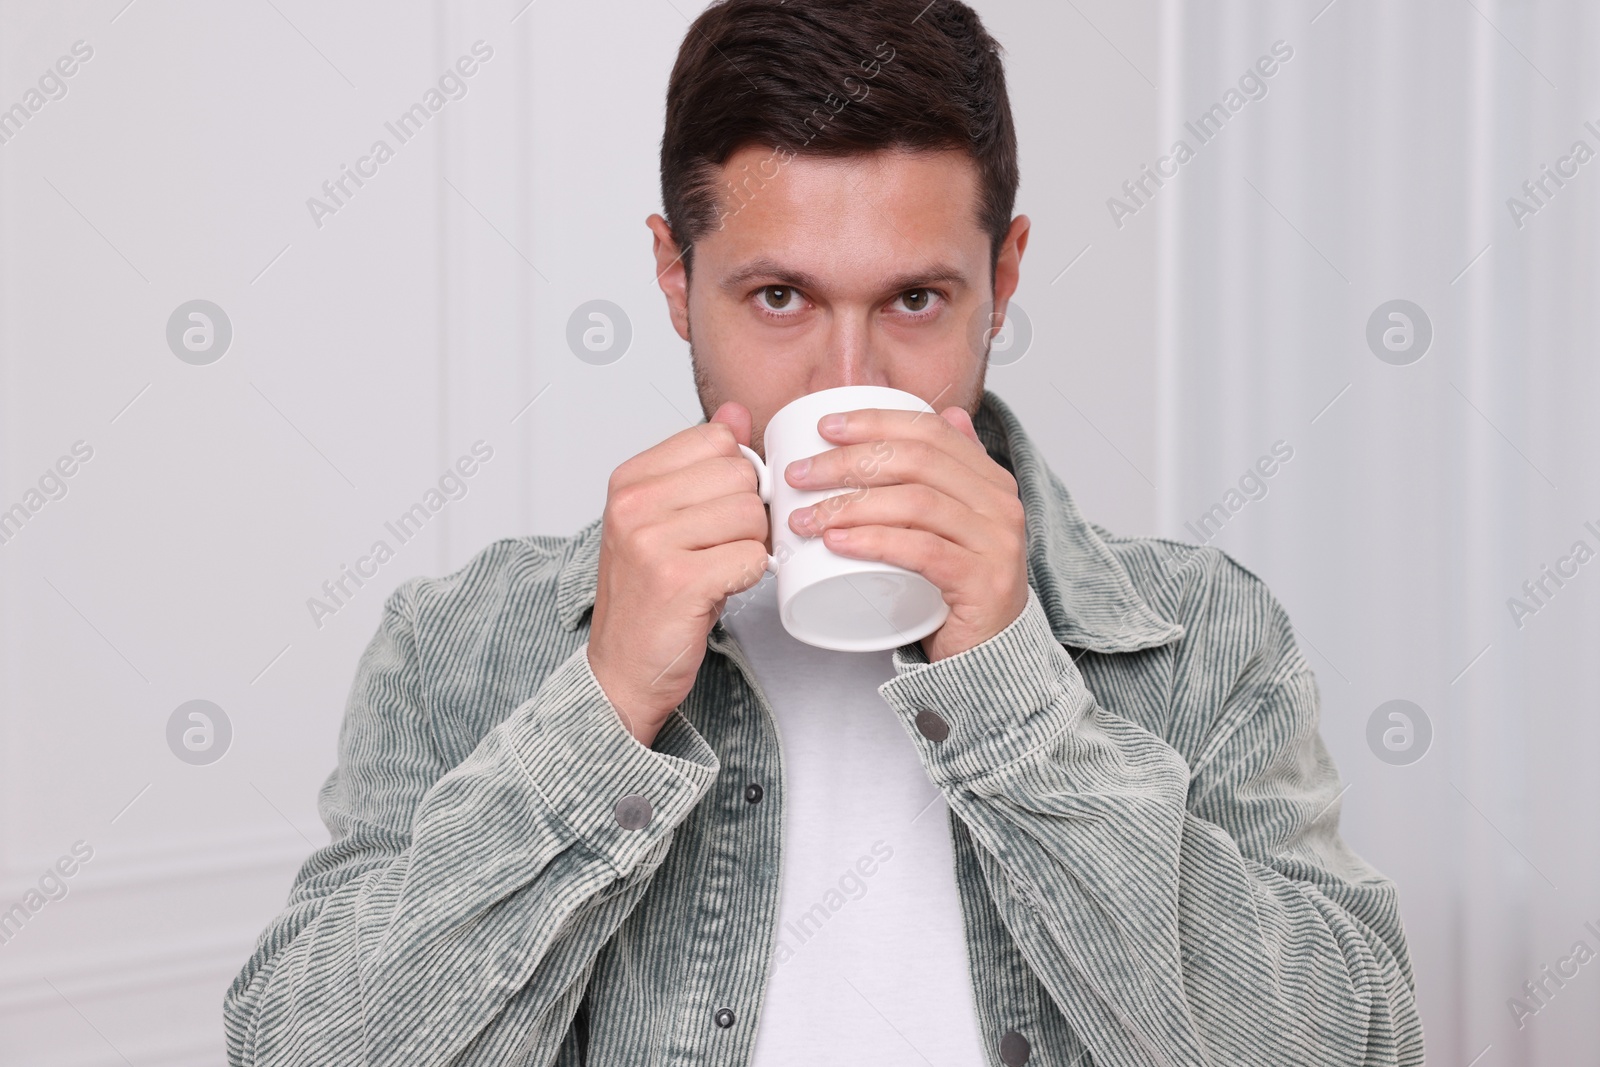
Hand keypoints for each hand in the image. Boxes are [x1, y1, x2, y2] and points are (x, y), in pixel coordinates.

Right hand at [587, 402, 770, 746]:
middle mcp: (633, 504)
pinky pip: (751, 556)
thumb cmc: (650, 595)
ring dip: (749, 547)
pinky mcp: (678, 579)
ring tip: (717, 569)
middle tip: (720, 547)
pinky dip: (748, 576)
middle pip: (740, 475)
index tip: (717, 511)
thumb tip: (737, 412)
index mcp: (630, 480)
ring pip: (752, 515)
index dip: (735, 476)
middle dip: (747, 515)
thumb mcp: (668, 518)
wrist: (623, 668)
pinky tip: (720, 588)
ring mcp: (651, 541)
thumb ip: (701, 462)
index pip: (717, 439)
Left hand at [783, 405, 1028, 661]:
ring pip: (915, 503)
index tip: (826, 428)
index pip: (930, 431)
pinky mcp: (982, 582)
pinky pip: (922, 550)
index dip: (875, 422)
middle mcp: (1000, 505)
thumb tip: (944, 412)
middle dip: (848, 462)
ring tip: (806, 517)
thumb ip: (951, 472)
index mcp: (990, 480)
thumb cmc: (957, 588)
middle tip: (800, 475)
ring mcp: (995, 543)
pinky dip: (874, 542)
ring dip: (850, 505)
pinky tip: (838, 542)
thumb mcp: (953, 523)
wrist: (990, 654)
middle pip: (916, 462)